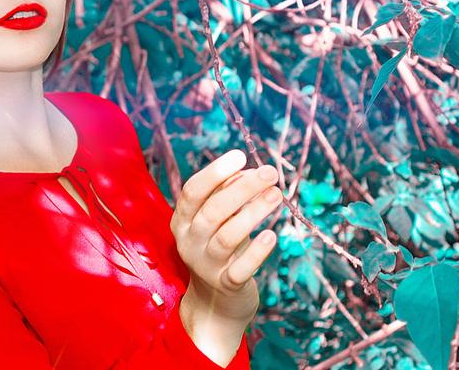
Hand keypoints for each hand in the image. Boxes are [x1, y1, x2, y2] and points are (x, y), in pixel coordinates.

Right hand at [169, 149, 281, 323]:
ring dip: (254, 213)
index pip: (192, 192)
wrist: (215, 302)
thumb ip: (226, 196)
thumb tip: (248, 172)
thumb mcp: (216, 221)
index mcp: (181, 221)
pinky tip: (272, 235)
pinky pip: (241, 268)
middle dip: (242, 188)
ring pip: (228, 236)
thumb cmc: (219, 248)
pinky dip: (257, 251)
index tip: (240, 155)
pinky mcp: (226, 285)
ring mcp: (206, 265)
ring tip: (277, 194)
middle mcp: (189, 242)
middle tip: (269, 172)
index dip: (215, 172)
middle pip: (213, 211)